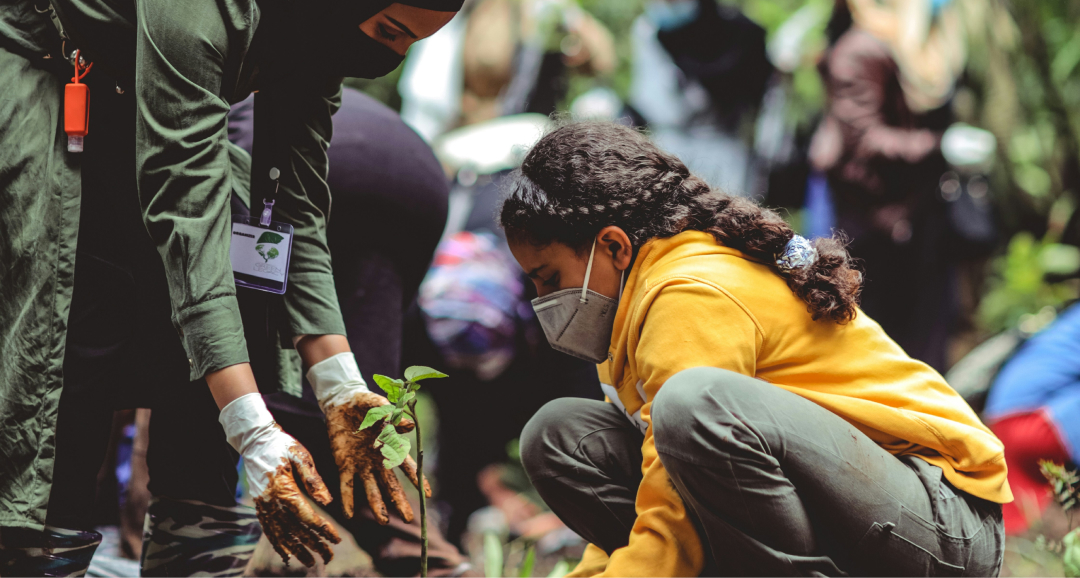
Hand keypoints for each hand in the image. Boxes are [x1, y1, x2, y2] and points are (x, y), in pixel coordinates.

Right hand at [219, 394, 340, 565]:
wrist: (254, 439)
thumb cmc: (282, 445)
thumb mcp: (301, 456)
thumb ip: (314, 481)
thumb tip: (327, 503)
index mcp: (284, 490)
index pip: (307, 517)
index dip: (323, 530)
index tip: (337, 539)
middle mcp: (271, 502)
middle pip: (295, 530)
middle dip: (313, 545)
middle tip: (329, 557)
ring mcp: (263, 505)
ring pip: (280, 534)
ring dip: (296, 549)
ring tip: (311, 562)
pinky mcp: (260, 504)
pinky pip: (268, 529)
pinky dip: (278, 543)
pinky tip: (286, 554)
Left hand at [325, 391, 430, 523]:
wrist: (342, 402)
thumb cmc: (366, 403)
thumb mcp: (379, 406)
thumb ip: (392, 416)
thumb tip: (410, 426)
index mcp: (390, 446)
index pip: (407, 466)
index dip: (417, 480)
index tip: (427, 495)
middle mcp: (378, 460)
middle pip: (391, 485)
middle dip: (399, 501)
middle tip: (408, 519)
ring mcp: (361, 464)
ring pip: (371, 489)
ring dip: (377, 505)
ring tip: (383, 522)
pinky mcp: (344, 464)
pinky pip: (346, 484)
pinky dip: (348, 499)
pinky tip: (349, 515)